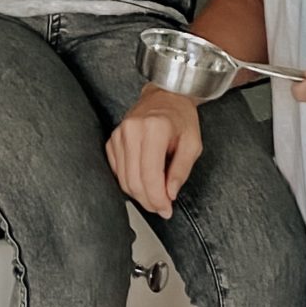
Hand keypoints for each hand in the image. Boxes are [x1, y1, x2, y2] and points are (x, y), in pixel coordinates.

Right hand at [106, 87, 203, 217]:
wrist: (165, 97)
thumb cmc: (181, 118)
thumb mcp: (193, 144)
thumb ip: (181, 170)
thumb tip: (169, 194)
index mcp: (155, 129)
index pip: (150, 175)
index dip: (157, 198)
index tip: (166, 210)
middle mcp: (132, 130)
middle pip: (134, 180)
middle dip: (148, 201)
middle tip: (161, 208)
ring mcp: (119, 135)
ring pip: (123, 179)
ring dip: (138, 195)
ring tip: (154, 198)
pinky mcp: (112, 140)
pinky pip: (117, 171)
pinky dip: (129, 182)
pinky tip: (143, 183)